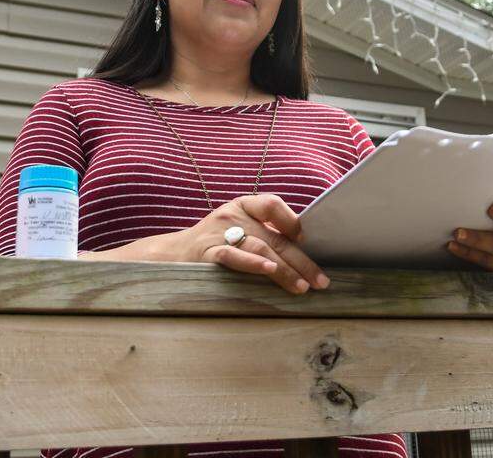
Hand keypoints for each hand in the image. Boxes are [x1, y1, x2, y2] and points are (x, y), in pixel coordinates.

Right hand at [177, 194, 329, 294]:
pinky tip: (270, 271)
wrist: (172, 254)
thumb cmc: (214, 244)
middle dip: (301, 261)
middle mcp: (233, 215)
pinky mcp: (208, 252)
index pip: (273, 204)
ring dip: (285, 269)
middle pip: (274, 237)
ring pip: (260, 248)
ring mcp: (219, 233)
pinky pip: (234, 256)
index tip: (303, 242)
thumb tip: (304, 255)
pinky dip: (254, 264)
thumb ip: (264, 234)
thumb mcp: (238, 229)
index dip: (292, 222)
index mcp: (244, 205)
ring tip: (302, 287)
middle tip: (320, 281)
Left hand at [447, 178, 492, 271]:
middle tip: (491, 208)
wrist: (475, 255)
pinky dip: (469, 254)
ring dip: (478, 239)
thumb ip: (479, 199)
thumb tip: (456, 180)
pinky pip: (489, 262)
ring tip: (458, 233)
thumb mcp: (482, 212)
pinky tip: (453, 246)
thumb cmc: (477, 226)